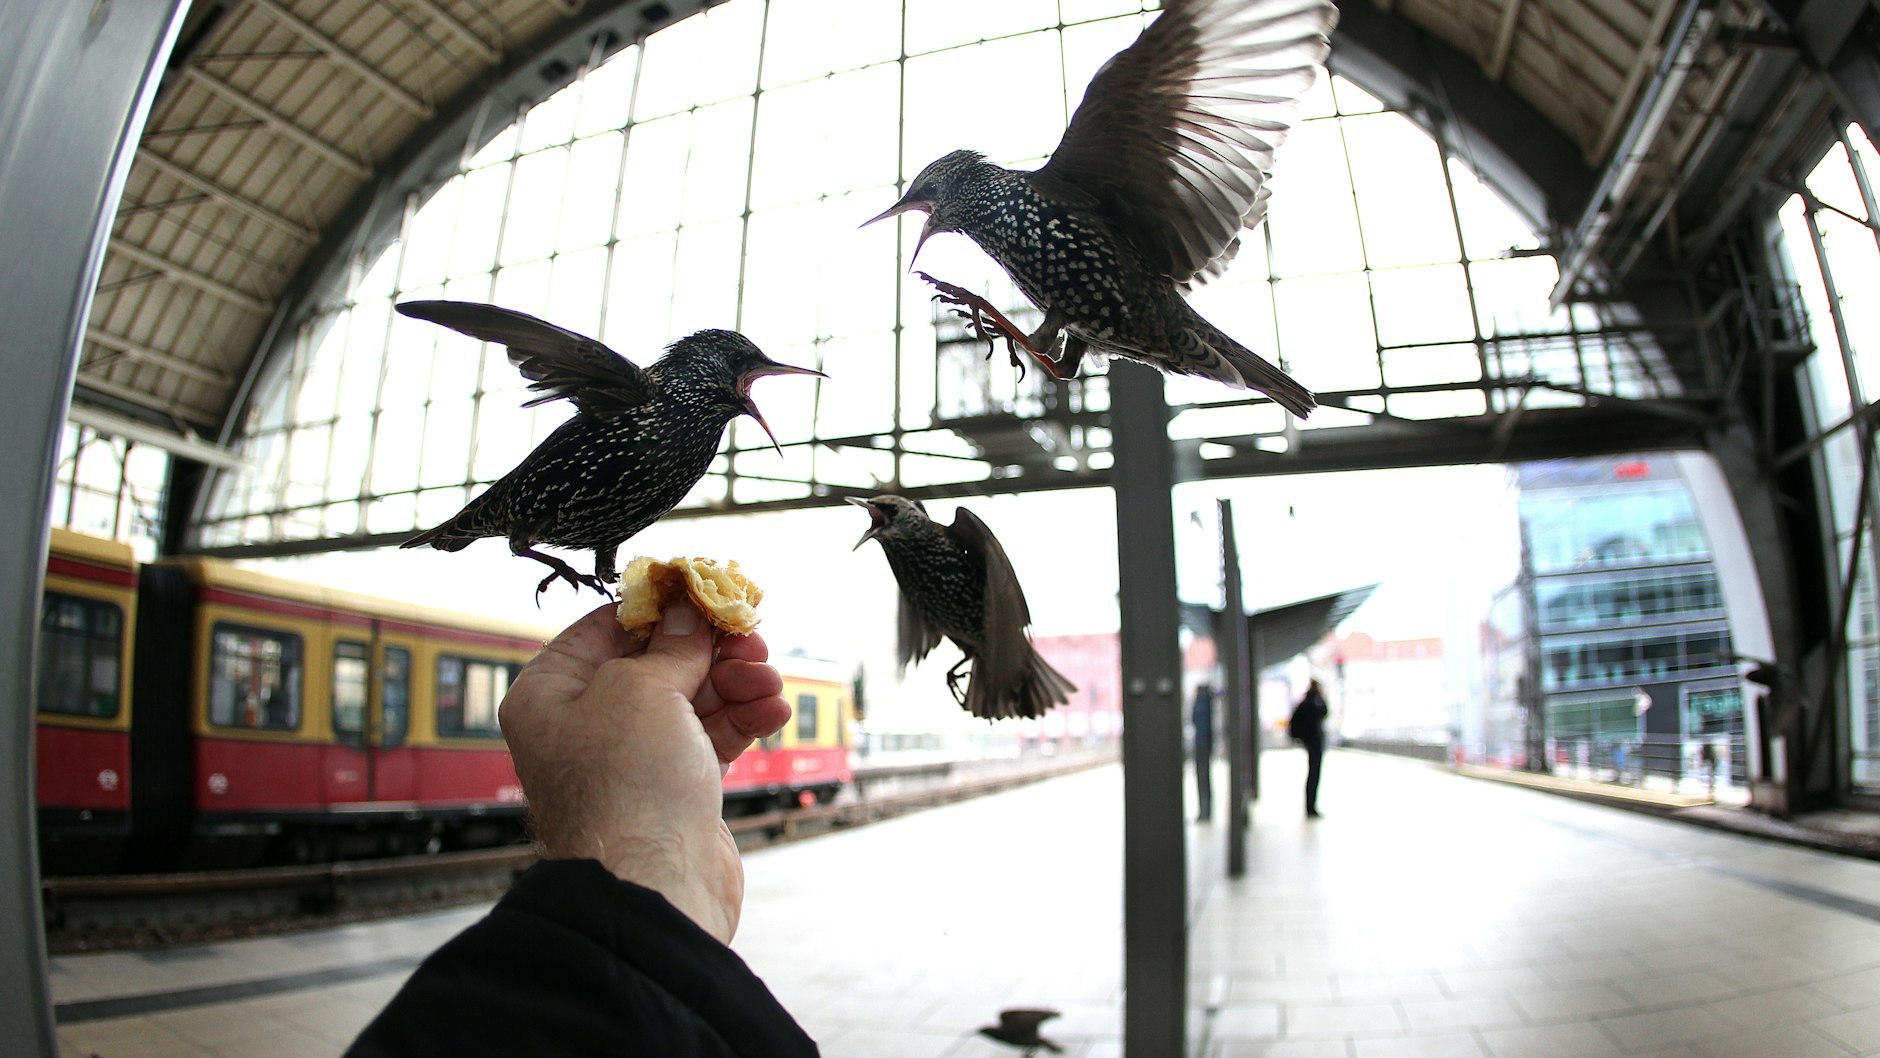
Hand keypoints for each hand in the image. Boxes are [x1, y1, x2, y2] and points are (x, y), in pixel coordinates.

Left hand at [499, 602, 791, 942]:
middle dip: (710, 648)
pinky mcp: (673, 788)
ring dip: (736, 682)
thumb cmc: (625, 787)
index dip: (659, 607)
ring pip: (692, 699)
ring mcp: (631, 759)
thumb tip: (687, 609)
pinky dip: (743, 719)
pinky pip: (711, 737)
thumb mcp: (642, 688)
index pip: (605, 627)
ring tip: (769, 678)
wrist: (652, 885)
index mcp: (551, 694)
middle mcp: (586, 724)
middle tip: (749, 637)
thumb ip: (671, 645)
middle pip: (657, 662)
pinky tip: (772, 709)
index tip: (704, 590)